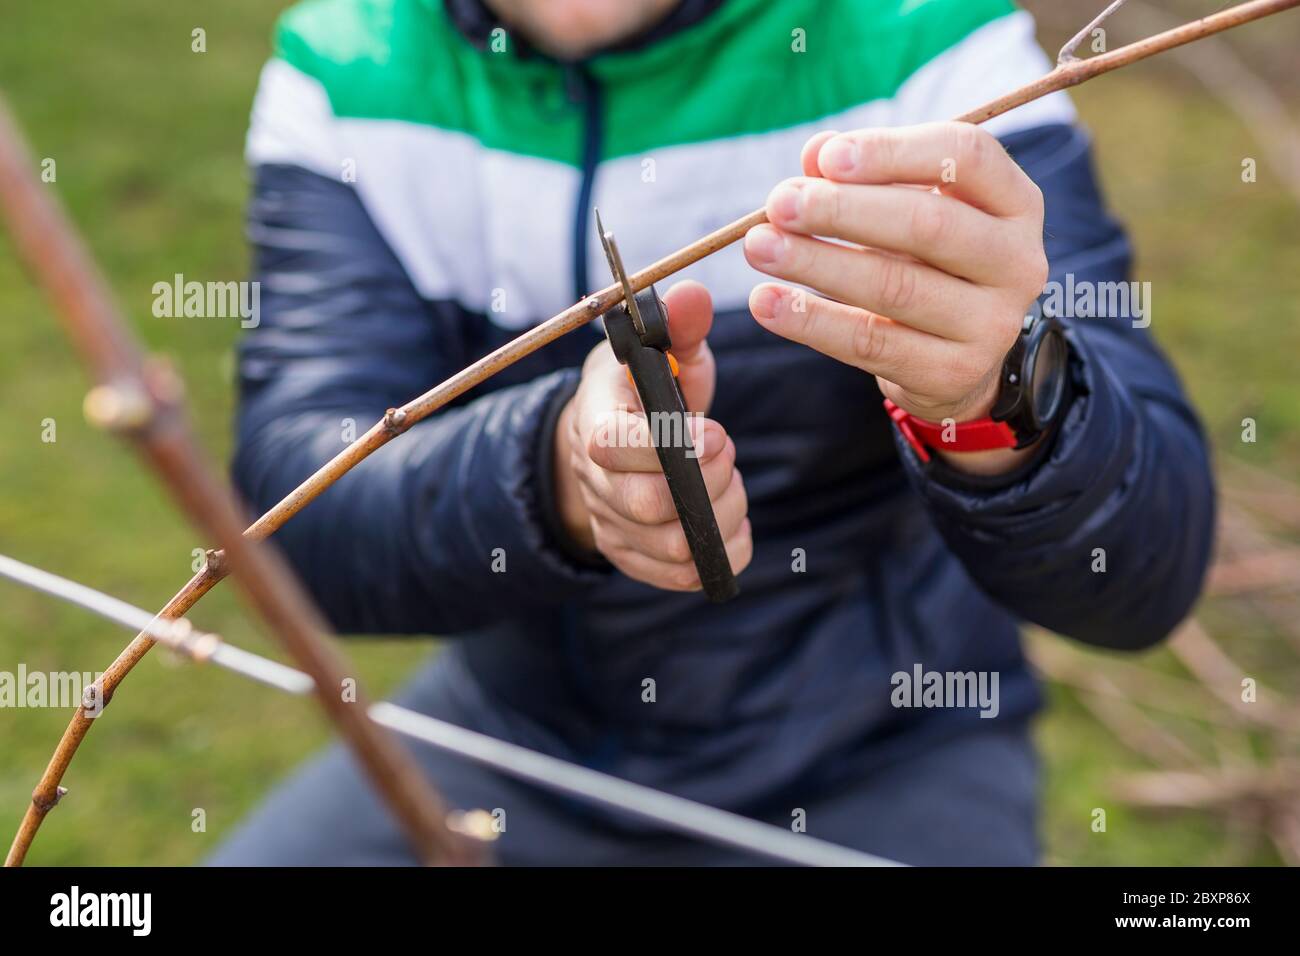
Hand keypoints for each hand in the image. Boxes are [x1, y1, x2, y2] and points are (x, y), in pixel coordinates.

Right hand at [553, 281, 752, 590]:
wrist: (605, 441)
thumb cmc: (642, 391)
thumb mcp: (659, 352)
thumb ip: (680, 326)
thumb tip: (693, 294)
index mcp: (596, 421)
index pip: (614, 444)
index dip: (670, 446)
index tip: (716, 433)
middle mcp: (594, 480)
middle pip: (650, 505)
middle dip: (710, 482)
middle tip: (727, 454)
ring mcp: (610, 524)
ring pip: (672, 546)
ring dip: (719, 517)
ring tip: (729, 486)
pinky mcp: (631, 556)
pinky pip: (678, 577)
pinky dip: (716, 557)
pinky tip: (728, 528)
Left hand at [744, 122, 1049, 474]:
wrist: (957, 361)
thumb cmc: (924, 264)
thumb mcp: (908, 210)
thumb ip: (866, 176)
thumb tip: (815, 154)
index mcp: (1015, 202)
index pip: (965, 157)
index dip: (892, 152)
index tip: (826, 159)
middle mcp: (1017, 261)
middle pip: (928, 224)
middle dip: (843, 211)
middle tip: (778, 204)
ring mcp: (992, 324)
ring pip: (895, 287)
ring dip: (817, 264)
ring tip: (758, 247)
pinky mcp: (952, 374)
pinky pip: (871, 344)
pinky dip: (812, 321)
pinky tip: (767, 303)